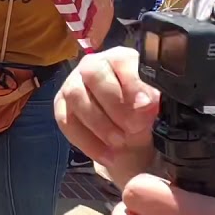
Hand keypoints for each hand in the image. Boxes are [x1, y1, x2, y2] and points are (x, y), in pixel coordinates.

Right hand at [54, 47, 158, 183]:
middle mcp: (93, 64)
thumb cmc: (141, 113)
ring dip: (99, 124)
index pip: (120, 60)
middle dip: (113, 103)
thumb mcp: (154, 108)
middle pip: (92, 73)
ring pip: (75, 96)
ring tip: (119, 143)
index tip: (146, 106)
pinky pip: (66, 121)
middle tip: (133, 127)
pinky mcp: (61, 105)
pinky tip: (107, 155)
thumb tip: (146, 104)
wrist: (129, 135)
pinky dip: (88, 142)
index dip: (132, 83)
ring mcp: (73, 83)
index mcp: (121, 58)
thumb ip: (152, 103)